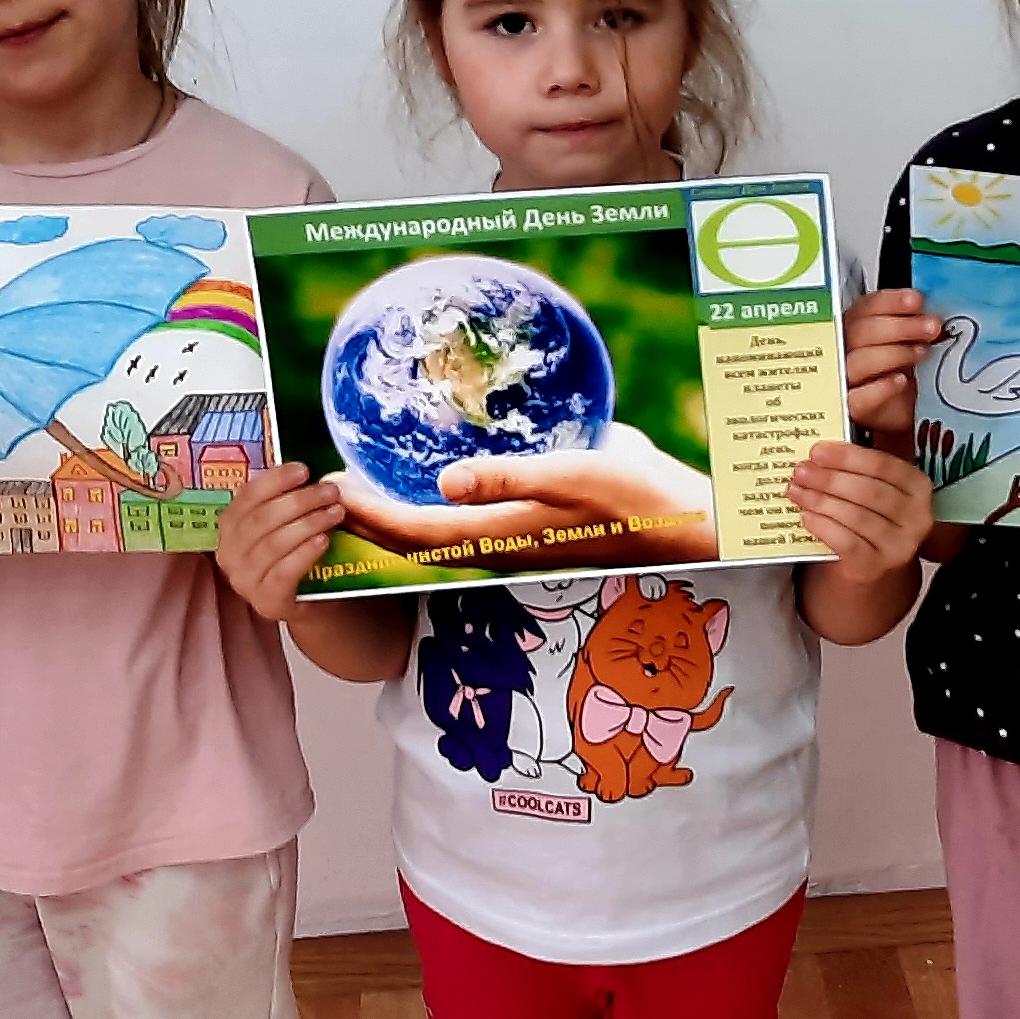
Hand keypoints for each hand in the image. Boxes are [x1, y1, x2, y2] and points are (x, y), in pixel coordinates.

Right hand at [215, 461, 346, 622]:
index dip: (275, 480)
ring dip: (309, 523)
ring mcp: (245, 580)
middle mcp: (229, 553)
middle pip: (262, 519)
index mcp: (230, 526)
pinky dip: (305, 553)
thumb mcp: (285, 525)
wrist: (308, 601)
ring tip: (335, 512)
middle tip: (330, 491)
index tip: (304, 469)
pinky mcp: (266, 601)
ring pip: (273, 544)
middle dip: (300, 500)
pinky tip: (323, 540)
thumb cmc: (295, 555)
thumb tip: (311, 474)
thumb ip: (288, 501)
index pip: (247, 496)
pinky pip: (283, 572)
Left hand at [330, 423, 722, 570]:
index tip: (330, 494)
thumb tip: (445, 485)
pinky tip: (427, 486)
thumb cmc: (640, 500)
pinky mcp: (535, 530)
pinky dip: (432, 509)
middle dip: (370, 518)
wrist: (692, 528)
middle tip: (327, 489)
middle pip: (419, 538)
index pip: (418, 533)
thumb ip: (510, 479)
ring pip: (439, 535)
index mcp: (504, 534)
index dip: (368, 517)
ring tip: (363, 488)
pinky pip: (467, 525)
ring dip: (397, 515)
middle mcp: (502, 544)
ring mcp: (518, 540)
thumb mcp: (577, 475)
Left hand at [790, 438, 933, 580]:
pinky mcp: (877, 567)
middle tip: (801, 471)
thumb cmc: (868, 514)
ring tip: (797, 491)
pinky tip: (807, 517)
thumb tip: (819, 453)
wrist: (868, 561)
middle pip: (868, 491)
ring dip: (820, 501)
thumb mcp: (872, 485)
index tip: (817, 451)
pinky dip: (824, 527)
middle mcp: (917, 517)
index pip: (882, 465)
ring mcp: (900, 545)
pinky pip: (847, 543)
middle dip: (829, 479)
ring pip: (856, 516)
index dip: (847, 456)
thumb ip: (855, 466)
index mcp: (918, 486)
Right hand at [841, 288, 938, 438]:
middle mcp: (846, 350)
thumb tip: (933, 312)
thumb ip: (917, 325)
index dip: (890, 301)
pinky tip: (901, 381)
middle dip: (900, 326)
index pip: (865, 307)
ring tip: (922, 352)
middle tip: (931, 327)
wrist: (909, 413)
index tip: (916, 300)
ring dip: (895, 353)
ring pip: (858, 361)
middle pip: (860, 331)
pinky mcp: (852, 407)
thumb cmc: (907, 373)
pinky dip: (880, 388)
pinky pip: (858, 397)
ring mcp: (846, 379)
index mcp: (857, 326)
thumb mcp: (913, 343)